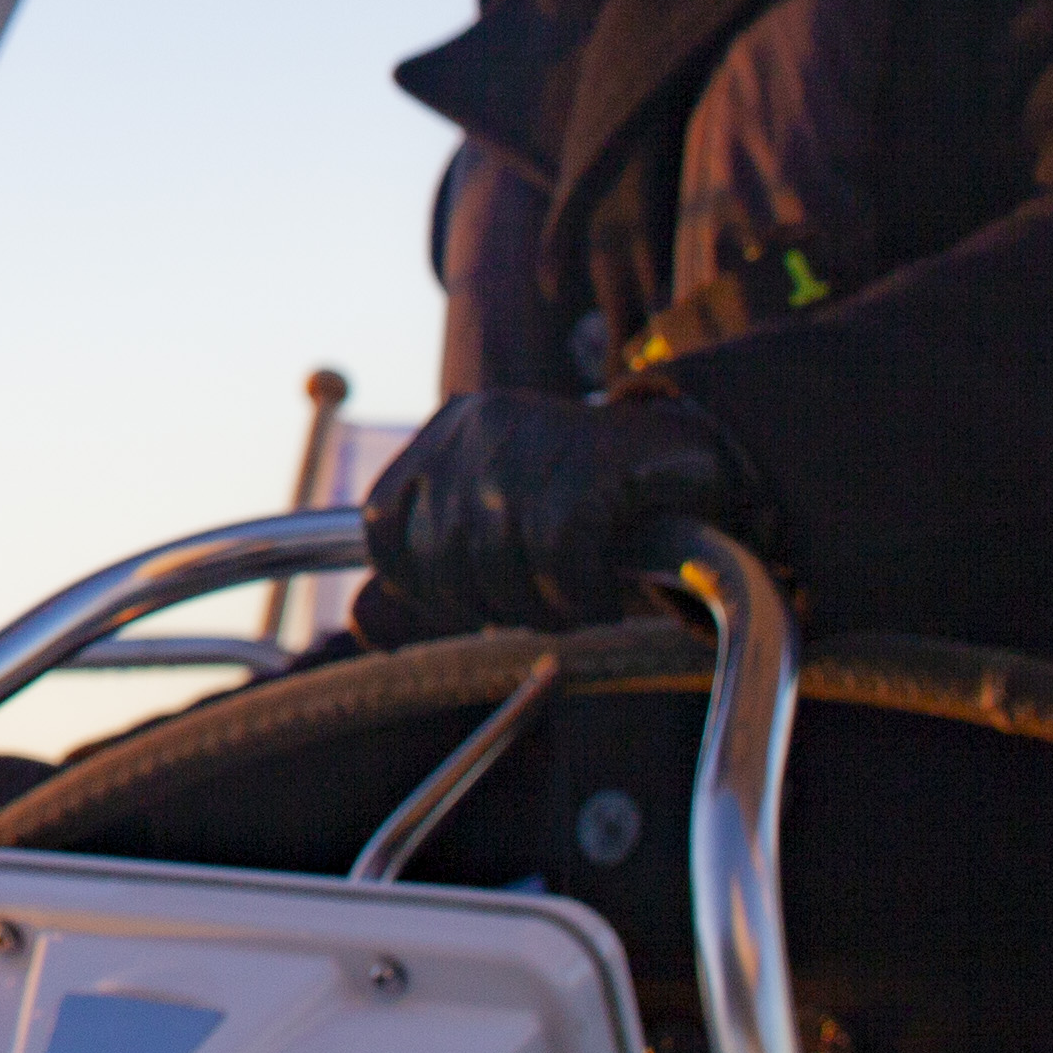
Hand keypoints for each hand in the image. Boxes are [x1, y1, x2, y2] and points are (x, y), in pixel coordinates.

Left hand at [351, 389, 782, 641]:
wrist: (690, 461)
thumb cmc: (586, 510)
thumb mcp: (499, 541)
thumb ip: (428, 581)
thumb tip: (362, 629)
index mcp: (445, 434)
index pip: (381, 523)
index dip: (413, 583)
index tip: (464, 606)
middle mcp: (478, 423)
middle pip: (440, 553)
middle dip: (488, 606)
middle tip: (539, 610)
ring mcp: (533, 432)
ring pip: (497, 558)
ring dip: (540, 607)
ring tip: (574, 606)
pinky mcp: (590, 456)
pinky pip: (559, 552)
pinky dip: (581, 594)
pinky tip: (603, 598)